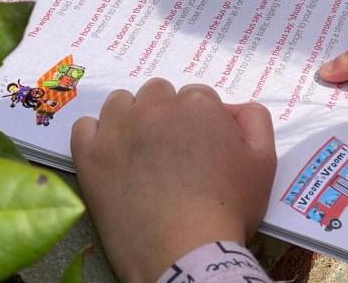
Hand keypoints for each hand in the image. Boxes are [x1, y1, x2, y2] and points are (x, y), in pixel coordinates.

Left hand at [71, 79, 275, 282]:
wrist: (186, 253)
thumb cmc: (228, 209)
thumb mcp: (263, 163)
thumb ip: (255, 120)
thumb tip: (235, 105)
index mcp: (196, 103)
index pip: (195, 96)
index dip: (198, 123)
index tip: (198, 148)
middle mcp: (155, 106)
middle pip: (157, 94)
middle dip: (165, 115)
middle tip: (171, 152)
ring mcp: (119, 128)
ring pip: (121, 103)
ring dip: (130, 118)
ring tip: (140, 153)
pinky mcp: (91, 154)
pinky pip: (84, 127)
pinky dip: (95, 136)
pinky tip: (109, 155)